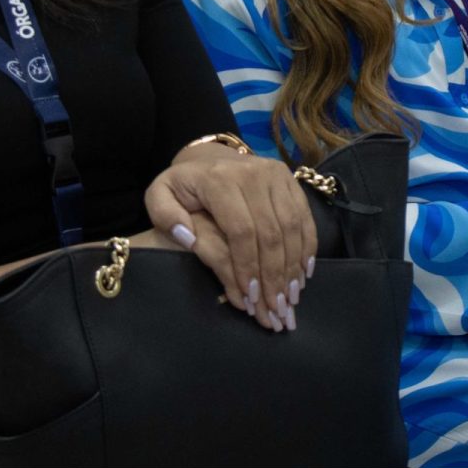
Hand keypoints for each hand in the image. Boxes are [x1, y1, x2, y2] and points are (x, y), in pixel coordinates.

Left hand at [144, 142, 314, 332]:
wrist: (208, 160)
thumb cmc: (184, 188)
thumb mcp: (160, 195)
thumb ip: (164, 215)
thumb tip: (186, 236)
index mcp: (219, 180)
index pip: (241, 230)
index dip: (247, 266)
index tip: (249, 297)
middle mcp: (253, 173)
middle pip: (270, 232)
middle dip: (274, 275)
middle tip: (275, 307)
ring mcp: (276, 175)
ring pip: (292, 227)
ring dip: (293, 266)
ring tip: (290, 297)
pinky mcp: (290, 180)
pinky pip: (304, 217)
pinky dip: (307, 247)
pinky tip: (303, 273)